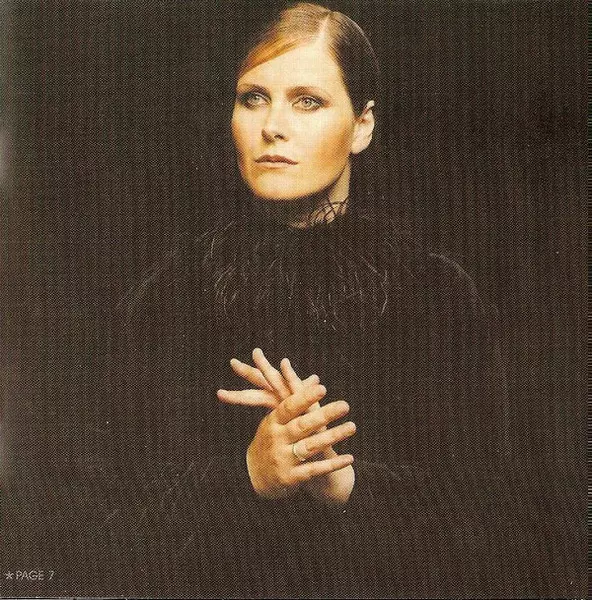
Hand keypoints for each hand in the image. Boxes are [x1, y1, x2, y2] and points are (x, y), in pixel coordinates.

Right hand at [218, 349, 355, 503]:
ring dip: (333, 437)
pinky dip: (332, 464)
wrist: (252, 475)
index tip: (322, 388)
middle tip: (344, 405)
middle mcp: (277, 439)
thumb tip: (315, 378)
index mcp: (273, 422)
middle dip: (324, 415)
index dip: (304, 398)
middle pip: (302, 426)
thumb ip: (296, 398)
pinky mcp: (290, 477)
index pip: (288, 408)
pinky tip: (349, 457)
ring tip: (352, 426)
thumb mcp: (276, 419)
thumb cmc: (270, 440)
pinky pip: (314, 470)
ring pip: (310, 447)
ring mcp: (283, 459)